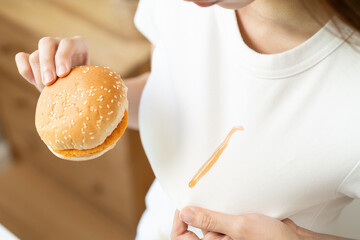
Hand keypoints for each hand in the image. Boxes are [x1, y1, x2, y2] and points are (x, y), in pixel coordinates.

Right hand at [15, 36, 88, 90]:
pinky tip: (35, 82)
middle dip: (47, 64)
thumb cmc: (85, 87)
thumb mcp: (88, 82)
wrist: (75, 92)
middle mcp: (60, 43)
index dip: (63, 58)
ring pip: (34, 56)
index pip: (68, 44)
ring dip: (39, 75)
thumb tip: (85, 86)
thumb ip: (86, 80)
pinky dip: (26, 71)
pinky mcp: (31, 57)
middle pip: (46, 43)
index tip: (63, 74)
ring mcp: (45, 50)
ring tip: (48, 89)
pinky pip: (21, 59)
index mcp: (79, 44)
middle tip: (49, 83)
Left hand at [171, 207, 303, 239]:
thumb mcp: (239, 228)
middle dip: (205, 212)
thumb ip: (211, 220)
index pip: (183, 238)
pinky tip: (235, 203)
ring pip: (212, 218)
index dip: (180, 223)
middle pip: (199, 226)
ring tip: (229, 203)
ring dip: (218, 208)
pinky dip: (226, 208)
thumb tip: (185, 213)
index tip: (183, 206)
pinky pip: (224, 216)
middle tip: (213, 200)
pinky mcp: (235, 228)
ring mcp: (227, 236)